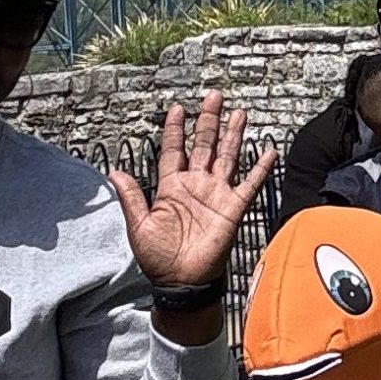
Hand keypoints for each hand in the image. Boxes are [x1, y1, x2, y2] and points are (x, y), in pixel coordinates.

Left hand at [108, 91, 277, 289]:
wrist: (182, 282)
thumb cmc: (158, 259)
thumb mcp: (138, 226)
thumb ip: (130, 197)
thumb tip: (113, 171)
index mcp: (171, 188)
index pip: (173, 150)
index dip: (174, 129)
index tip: (177, 108)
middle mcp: (195, 185)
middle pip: (203, 145)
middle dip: (208, 120)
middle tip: (213, 97)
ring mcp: (216, 194)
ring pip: (226, 156)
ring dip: (232, 135)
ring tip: (238, 113)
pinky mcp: (233, 208)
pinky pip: (249, 184)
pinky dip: (260, 168)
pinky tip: (267, 150)